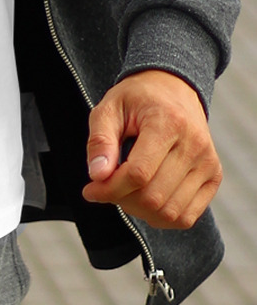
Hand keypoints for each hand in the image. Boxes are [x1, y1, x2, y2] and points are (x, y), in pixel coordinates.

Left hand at [82, 69, 221, 229]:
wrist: (172, 87)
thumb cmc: (136, 98)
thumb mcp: (108, 108)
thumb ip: (100, 140)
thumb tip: (97, 175)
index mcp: (168, 122)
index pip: (138, 173)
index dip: (110, 188)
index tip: (90, 189)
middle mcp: (195, 144)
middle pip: (153, 196)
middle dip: (121, 199)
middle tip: (105, 187)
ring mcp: (208, 163)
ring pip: (170, 212)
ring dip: (139, 210)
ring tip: (124, 190)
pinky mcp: (214, 176)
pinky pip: (187, 216)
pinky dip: (161, 217)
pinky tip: (143, 198)